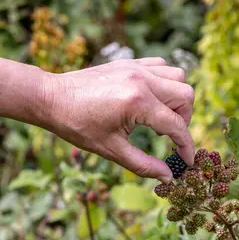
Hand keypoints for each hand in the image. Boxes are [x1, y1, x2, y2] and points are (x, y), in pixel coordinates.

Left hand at [43, 58, 194, 182]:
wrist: (51, 98)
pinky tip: (152, 98)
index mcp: (137, 102)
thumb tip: (168, 176)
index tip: (187, 161)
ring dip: (177, 99)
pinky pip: (161, 66)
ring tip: (162, 117)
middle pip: (185, 96)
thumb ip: (143, 164)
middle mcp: (141, 80)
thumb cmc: (76, 125)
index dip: (186, 146)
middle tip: (170, 137)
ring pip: (177, 77)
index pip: (176, 125)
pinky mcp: (129, 63)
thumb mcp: (110, 149)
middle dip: (184, 120)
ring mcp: (136, 68)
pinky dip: (165, 82)